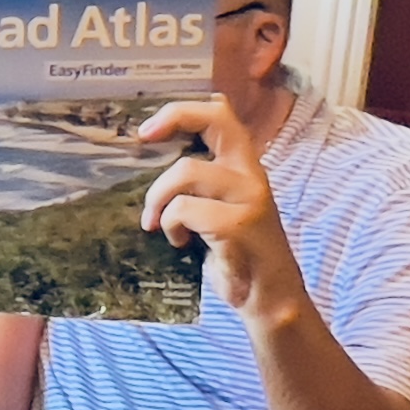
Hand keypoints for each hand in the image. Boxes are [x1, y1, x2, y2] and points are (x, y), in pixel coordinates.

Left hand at [139, 95, 302, 318]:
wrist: (267, 298)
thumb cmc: (235, 253)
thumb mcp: (219, 208)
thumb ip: (199, 183)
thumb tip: (148, 162)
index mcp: (245, 167)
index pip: (222, 116)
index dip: (183, 111)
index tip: (147, 129)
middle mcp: (251, 174)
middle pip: (216, 121)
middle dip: (174, 118)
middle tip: (143, 137)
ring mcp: (248, 197)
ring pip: (186, 171)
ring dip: (158, 198)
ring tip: (156, 223)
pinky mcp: (238, 224)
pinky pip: (185, 210)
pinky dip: (170, 225)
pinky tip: (180, 242)